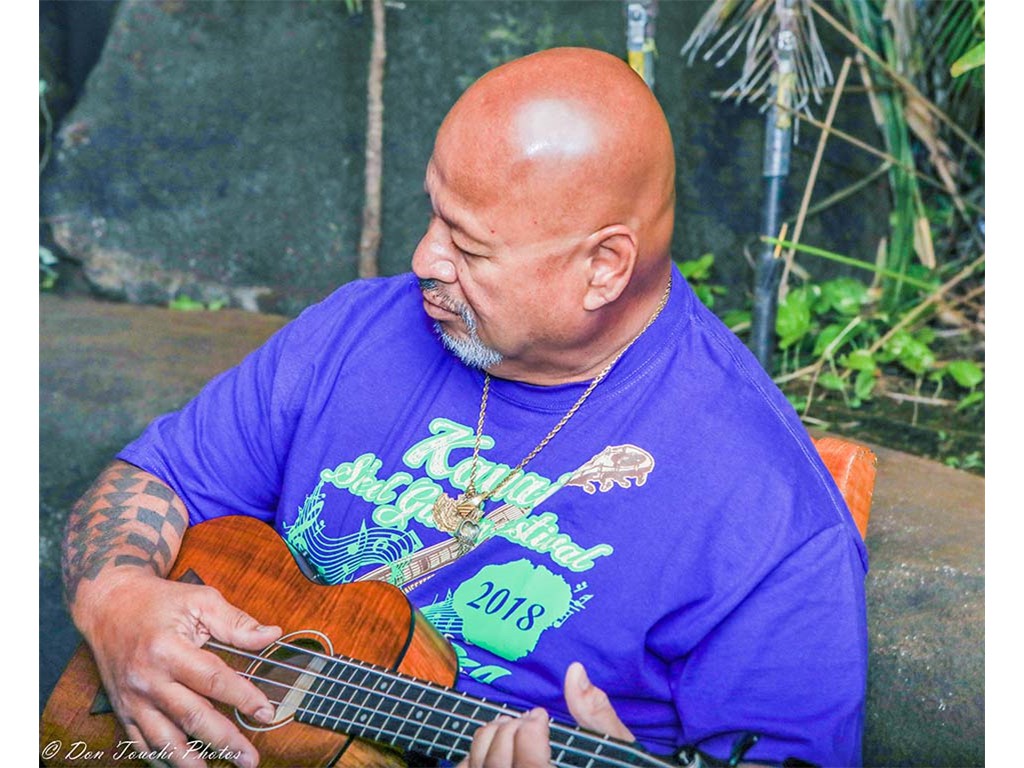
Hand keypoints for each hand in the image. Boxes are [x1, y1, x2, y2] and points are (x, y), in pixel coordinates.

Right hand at [77, 569, 281, 767]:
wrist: (108, 605)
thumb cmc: (157, 601)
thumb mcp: (199, 601)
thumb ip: (236, 623)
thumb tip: (272, 635)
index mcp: (169, 649)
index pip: (214, 680)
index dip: (243, 698)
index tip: (266, 712)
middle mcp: (148, 678)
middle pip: (192, 716)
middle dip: (224, 741)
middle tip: (250, 758)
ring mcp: (133, 698)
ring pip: (165, 739)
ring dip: (192, 761)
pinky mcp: (123, 710)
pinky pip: (142, 743)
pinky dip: (162, 759)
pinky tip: (183, 767)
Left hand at [459, 661, 633, 767]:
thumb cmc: (610, 764)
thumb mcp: (612, 744)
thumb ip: (596, 713)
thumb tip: (575, 672)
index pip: (529, 765)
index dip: (530, 734)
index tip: (541, 716)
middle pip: (499, 764)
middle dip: (510, 730)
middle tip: (528, 718)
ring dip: (489, 738)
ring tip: (509, 726)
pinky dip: (473, 755)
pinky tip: (491, 746)